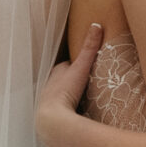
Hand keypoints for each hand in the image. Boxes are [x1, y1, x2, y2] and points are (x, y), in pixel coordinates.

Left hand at [36, 24, 102, 146]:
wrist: (52, 121)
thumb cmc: (64, 92)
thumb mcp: (80, 68)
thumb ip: (89, 48)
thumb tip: (97, 24)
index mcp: (56, 74)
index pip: (67, 66)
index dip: (77, 65)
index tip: (87, 65)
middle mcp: (49, 87)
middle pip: (62, 81)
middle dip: (71, 81)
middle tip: (87, 83)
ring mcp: (49, 104)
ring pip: (60, 97)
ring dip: (68, 98)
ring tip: (82, 101)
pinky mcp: (51, 119)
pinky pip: (61, 113)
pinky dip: (67, 113)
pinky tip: (75, 117)